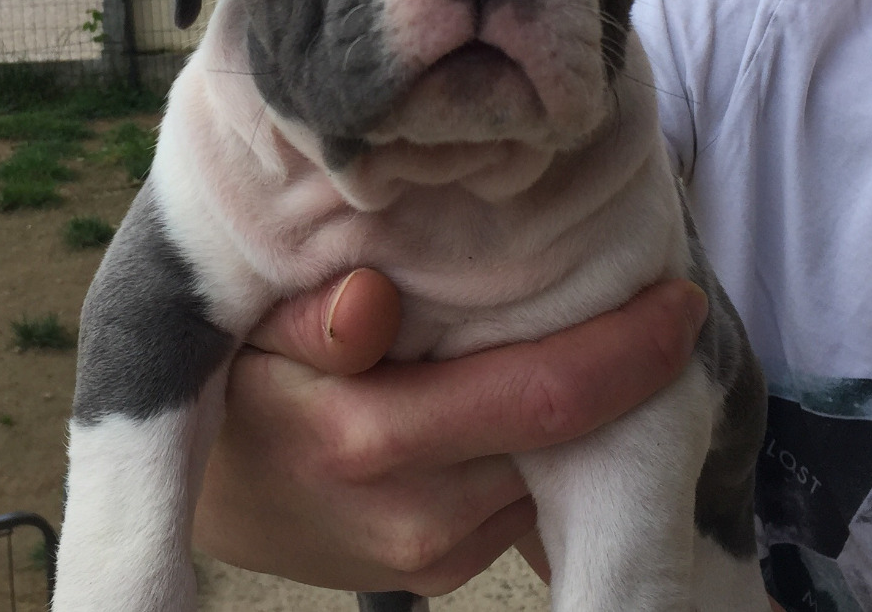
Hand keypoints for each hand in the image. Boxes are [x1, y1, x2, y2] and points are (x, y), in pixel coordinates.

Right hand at [191, 269, 709, 595]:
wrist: (193, 489)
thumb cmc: (235, 378)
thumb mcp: (251, 327)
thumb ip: (315, 319)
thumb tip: (372, 301)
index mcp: (363, 436)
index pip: (540, 395)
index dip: (625, 350)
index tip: (678, 301)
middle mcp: (411, 512)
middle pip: (562, 436)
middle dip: (616, 372)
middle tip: (650, 298)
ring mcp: (428, 554)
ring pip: (547, 471)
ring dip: (578, 414)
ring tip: (581, 337)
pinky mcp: (437, 573)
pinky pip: (517, 503)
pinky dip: (535, 451)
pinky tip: (519, 399)